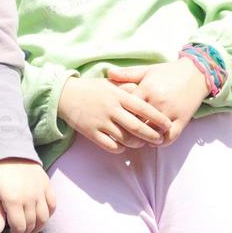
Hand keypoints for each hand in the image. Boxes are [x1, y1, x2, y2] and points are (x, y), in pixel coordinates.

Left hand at [0, 158, 54, 232]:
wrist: (9, 148)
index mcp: (14, 200)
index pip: (19, 227)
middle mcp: (30, 198)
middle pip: (31, 225)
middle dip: (23, 232)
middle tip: (16, 232)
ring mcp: (41, 192)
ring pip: (44, 218)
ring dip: (36, 227)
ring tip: (28, 228)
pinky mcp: (47, 185)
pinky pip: (52, 205)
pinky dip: (48, 214)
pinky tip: (40, 216)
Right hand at [57, 75, 171, 152]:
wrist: (64, 94)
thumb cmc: (91, 88)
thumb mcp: (110, 84)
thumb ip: (128, 88)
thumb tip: (146, 92)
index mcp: (117, 95)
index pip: (144, 108)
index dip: (158, 118)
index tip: (167, 125)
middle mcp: (111, 109)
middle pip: (137, 127)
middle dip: (151, 136)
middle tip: (159, 139)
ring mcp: (100, 121)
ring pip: (125, 139)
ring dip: (136, 143)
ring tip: (141, 143)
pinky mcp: (91, 132)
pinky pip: (110, 146)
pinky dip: (119, 148)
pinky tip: (122, 146)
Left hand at [106, 59, 206, 143]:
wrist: (196, 73)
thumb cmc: (168, 72)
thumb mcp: (146, 70)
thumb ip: (127, 74)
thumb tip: (108, 72)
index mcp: (146, 89)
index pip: (127, 108)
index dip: (119, 115)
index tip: (114, 119)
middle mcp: (158, 101)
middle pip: (138, 122)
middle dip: (129, 130)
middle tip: (122, 134)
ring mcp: (171, 112)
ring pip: (153, 132)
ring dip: (144, 138)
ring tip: (137, 139)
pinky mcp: (183, 119)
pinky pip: (170, 136)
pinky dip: (161, 142)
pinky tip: (154, 141)